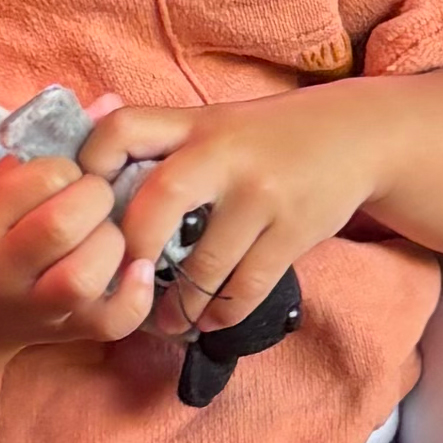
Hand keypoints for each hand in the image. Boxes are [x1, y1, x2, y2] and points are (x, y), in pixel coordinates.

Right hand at [0, 139, 175, 361]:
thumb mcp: (0, 188)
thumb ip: (49, 147)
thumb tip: (110, 104)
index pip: (37, 178)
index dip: (67, 167)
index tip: (69, 174)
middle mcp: (4, 268)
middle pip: (60, 226)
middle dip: (94, 199)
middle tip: (98, 197)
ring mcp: (37, 306)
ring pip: (81, 277)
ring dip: (111, 244)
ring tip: (110, 232)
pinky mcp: (71, 332)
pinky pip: (112, 321)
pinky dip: (136, 294)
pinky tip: (140, 268)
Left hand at [88, 87, 418, 347]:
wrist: (358, 137)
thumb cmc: (267, 138)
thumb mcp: (215, 123)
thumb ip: (162, 144)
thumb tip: (92, 180)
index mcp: (195, 123)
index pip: (122, 129)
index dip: (90, 165)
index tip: (85, 207)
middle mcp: (225, 155)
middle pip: (159, 200)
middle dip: (133, 250)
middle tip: (123, 281)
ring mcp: (262, 195)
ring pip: (204, 263)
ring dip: (179, 303)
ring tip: (167, 319)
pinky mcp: (294, 231)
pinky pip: (245, 287)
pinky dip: (220, 312)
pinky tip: (209, 318)